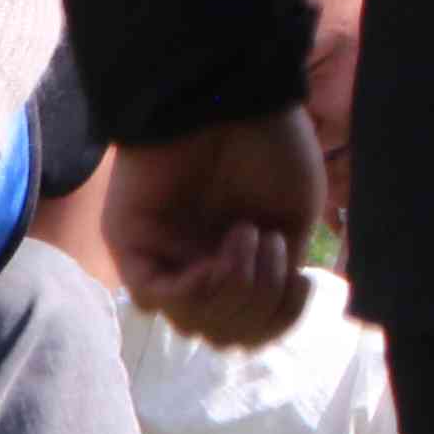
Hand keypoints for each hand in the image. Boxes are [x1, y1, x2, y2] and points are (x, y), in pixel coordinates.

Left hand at [101, 112, 324, 348]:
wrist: (233, 99)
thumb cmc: (268, 147)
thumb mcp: (293, 220)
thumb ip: (277, 277)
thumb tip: (260, 321)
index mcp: (237, 263)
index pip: (247, 330)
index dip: (277, 321)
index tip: (301, 282)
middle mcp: (198, 266)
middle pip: (221, 334)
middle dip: (258, 304)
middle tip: (268, 244)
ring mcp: (164, 258)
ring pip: (191, 322)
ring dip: (235, 290)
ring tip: (248, 235)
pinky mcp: (132, 245)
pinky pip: (154, 298)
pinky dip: (198, 289)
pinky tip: (222, 256)